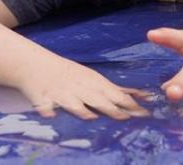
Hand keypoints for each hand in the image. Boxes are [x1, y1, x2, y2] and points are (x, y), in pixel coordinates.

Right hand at [17, 53, 149, 119]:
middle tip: (125, 119)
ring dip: (82, 110)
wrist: (36, 64)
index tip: (146, 114)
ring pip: (74, 103)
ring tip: (91, 117)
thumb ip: (115, 91)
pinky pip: (44, 105)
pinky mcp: (42, 98)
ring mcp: (62, 93)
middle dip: (113, 109)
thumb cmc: (70, 75)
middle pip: (99, 101)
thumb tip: (141, 97)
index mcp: (94, 83)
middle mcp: (81, 89)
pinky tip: (50, 115)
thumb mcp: (94, 80)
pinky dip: (47, 110)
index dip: (130, 105)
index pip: (116, 95)